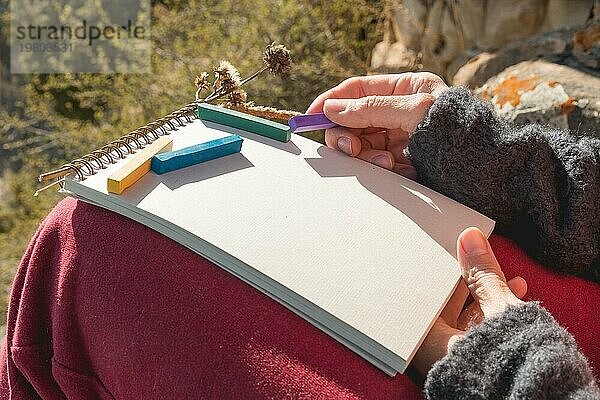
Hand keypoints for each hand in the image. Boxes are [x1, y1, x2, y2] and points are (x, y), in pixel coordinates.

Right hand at [306, 73, 447, 178]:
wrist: (485, 169)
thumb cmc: (458, 131)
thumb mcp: (414, 110)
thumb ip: (371, 109)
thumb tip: (332, 108)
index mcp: (403, 89)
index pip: (355, 90)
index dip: (330, 101)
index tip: (309, 117)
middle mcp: (397, 111)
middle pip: (352, 121)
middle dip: (348, 136)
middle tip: (352, 149)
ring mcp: (397, 137)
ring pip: (361, 145)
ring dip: (366, 156)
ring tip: (388, 164)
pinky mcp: (400, 161)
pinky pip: (374, 163)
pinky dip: (379, 168)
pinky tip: (397, 170)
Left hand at [411, 227, 527, 375]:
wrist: (537, 393)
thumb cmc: (509, 360)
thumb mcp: (499, 311)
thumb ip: (483, 275)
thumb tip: (469, 238)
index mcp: (428, 344)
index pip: (425, 300)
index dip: (439, 276)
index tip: (450, 258)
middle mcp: (437, 356)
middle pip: (446, 309)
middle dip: (467, 284)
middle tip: (478, 264)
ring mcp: (457, 362)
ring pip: (466, 321)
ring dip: (486, 297)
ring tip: (509, 279)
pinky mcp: (477, 367)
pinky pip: (479, 334)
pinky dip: (493, 315)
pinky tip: (516, 294)